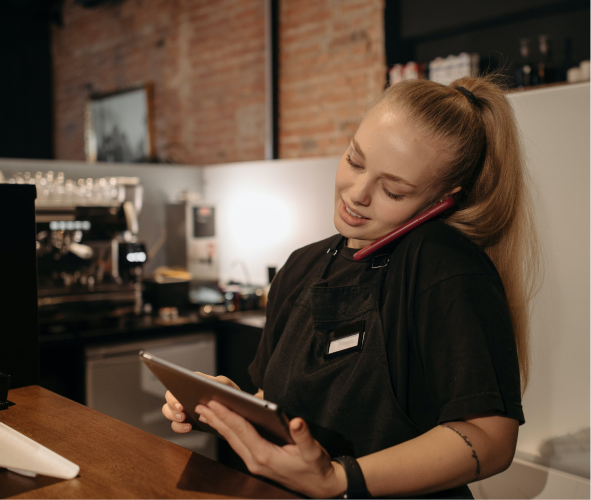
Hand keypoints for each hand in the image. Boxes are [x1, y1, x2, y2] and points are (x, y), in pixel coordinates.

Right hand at [161, 372, 240, 432]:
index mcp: (192, 383)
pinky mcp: (186, 421)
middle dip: (172, 404)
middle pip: (169, 397)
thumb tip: (209, 385)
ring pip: (168, 411)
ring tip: (183, 418)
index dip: (175, 391)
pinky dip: (179, 427)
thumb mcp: (226, 385)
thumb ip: (218, 382)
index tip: (180, 399)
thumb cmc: (229, 394)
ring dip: (172, 415)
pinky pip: (175, 425)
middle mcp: (185, 394)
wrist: (234, 410)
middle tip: (181, 410)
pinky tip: (188, 427)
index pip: (177, 382)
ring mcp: (184, 408)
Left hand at [195, 401, 346, 498]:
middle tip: (200, 404)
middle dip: (215, 419)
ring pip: (231, 441)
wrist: (320, 487)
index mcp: (265, 456)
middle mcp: (255, 461)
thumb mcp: (314, 451)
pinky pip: (237, 445)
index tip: (213, 402)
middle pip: (231, 435)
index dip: (227, 415)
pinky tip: (223, 425)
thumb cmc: (316, 467)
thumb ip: (303, 436)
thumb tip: (296, 421)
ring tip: (205, 412)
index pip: (241, 430)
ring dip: (218, 425)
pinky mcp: (256, 463)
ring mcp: (254, 464)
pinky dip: (227, 432)